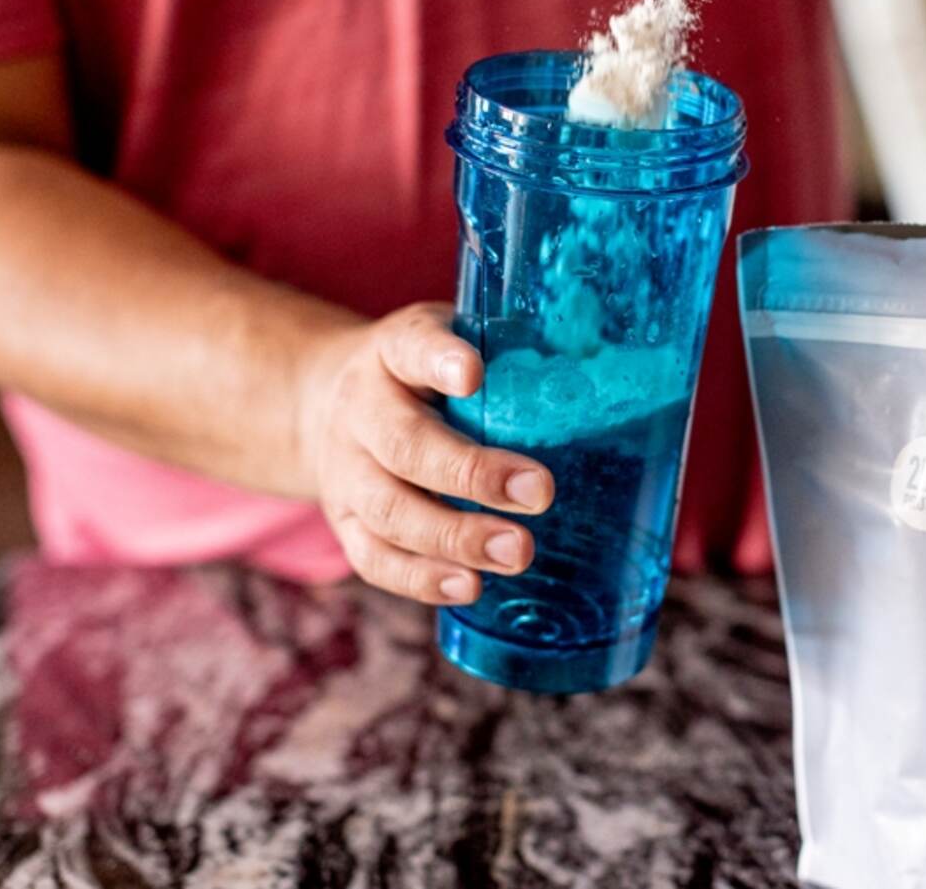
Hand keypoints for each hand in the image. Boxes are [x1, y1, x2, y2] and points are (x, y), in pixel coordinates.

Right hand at [298, 303, 553, 604]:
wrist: (321, 400)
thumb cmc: (417, 374)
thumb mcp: (449, 338)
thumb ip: (505, 351)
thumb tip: (605, 374)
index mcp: (392, 352)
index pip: (411, 346)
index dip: (440, 359)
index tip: (474, 372)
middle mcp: (360, 411)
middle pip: (405, 446)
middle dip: (473, 474)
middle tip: (540, 491)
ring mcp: (345, 472)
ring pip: (391, 511)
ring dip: (455, 538)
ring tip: (517, 552)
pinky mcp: (345, 523)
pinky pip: (375, 559)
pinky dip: (422, 580)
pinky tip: (471, 587)